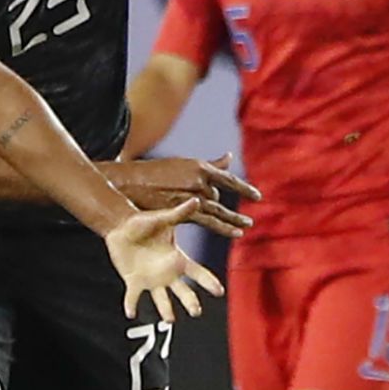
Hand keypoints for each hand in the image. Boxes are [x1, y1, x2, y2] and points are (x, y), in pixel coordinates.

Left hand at [104, 199, 225, 321]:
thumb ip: (179, 212)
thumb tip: (196, 200)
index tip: (219, 291)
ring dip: (165, 310)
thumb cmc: (143, 221)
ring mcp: (150, 279)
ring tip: (170, 319)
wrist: (120, 226)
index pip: (197, 272)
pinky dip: (132, 305)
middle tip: (196, 312)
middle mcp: (166, 272)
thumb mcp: (163, 218)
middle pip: (183, 291)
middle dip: (190, 302)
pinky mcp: (133, 281)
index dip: (208, 282)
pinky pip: (133, 296)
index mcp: (177, 258)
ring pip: (161, 299)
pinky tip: (131, 313)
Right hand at [108, 153, 261, 237]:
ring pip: (217, 210)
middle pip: (217, 197)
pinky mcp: (185, 210)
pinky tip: (236, 233)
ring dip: (233, 219)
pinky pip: (210, 221)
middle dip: (218, 206)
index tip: (257, 196)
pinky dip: (224, 227)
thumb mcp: (184, 164)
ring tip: (246, 226)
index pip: (228, 179)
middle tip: (238, 217)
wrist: (131, 183)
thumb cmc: (154, 173)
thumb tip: (229, 157)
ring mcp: (193, 195)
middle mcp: (199, 180)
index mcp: (199, 166)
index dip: (244, 188)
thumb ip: (209, 164)